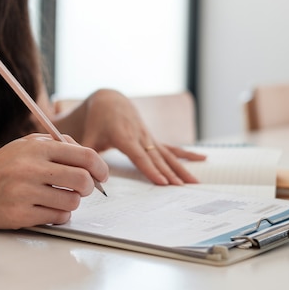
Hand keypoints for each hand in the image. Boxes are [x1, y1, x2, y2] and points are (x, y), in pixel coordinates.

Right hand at [0, 134, 108, 228]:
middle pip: (83, 180)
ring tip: (61, 197)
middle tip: (83, 188)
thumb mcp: (27, 145)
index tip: (102, 174)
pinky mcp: (21, 215)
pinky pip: (57, 217)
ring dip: (73, 201)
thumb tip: (90, 159)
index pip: (84, 155)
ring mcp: (25, 193)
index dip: (100, 167)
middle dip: (89, 187)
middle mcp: (31, 169)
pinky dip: (59, 214)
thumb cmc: (3, 167)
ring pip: (72, 201)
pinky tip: (49, 208)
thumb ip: (58, 145)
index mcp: (37, 148)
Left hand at [63, 89, 206, 184]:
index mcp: (124, 136)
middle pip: (157, 158)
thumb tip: (86, 175)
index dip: (151, 169)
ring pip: (168, 154)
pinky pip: (172, 148)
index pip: (139, 156)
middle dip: (170, 173)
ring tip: (195, 182)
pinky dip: (187, 155)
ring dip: (182, 168)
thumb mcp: (88, 136)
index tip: (162, 182)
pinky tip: (202, 160)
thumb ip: (86, 155)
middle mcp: (140, 136)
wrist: (109, 100)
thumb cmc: (97, 120)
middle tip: (182, 188)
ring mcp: (149, 137)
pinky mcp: (153, 138)